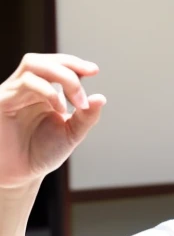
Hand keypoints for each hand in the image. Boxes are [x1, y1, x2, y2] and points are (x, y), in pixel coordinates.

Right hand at [0, 53, 105, 188]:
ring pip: (34, 64)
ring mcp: (13, 91)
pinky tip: (59, 109)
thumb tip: (101, 98)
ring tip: (76, 101)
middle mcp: (28, 88)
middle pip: (46, 60)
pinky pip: (25, 82)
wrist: (20, 175)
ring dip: (61, 77)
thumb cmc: (42, 154)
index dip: (76, 63)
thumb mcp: (71, 134)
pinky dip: (47, 91)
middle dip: (70, 67)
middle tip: (87, 84)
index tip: (94, 71)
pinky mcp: (2, 99)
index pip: (59, 65)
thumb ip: (86, 116)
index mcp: (44, 92)